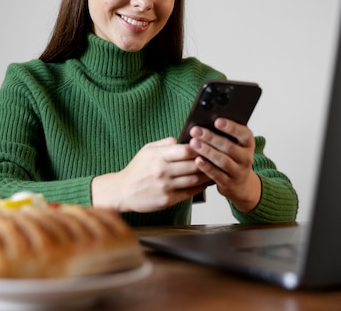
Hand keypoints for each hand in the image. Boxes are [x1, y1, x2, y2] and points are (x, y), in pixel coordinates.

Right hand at [92, 137, 210, 212]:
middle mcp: (162, 171)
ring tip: (215, 169)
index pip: (185, 150)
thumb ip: (165, 143)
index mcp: (158, 156)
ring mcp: (165, 186)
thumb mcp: (146, 150)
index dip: (199, 147)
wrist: (123, 191)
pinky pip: (190, 192)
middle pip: (193, 165)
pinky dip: (200, 187)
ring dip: (207, 174)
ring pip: (194, 179)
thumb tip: (183, 139)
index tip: (207, 145)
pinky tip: (205, 182)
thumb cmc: (136, 170)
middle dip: (207, 161)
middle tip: (217, 157)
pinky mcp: (168, 200)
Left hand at [188, 118, 261, 211]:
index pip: (244, 134)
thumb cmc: (232, 157)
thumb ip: (224, 135)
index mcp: (248, 144)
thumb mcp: (235, 145)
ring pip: (222, 161)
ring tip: (194, 143)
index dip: (231, 127)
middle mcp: (246, 158)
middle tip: (196, 130)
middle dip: (211, 137)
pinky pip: (217, 174)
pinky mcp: (228, 183)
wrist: (241, 183)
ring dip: (207, 151)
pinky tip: (197, 160)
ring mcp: (238, 172)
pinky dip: (206, 167)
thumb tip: (205, 123)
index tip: (217, 121)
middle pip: (229, 146)